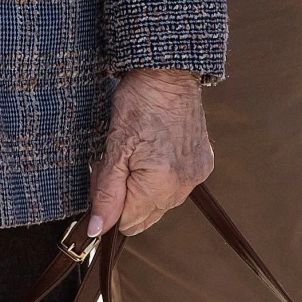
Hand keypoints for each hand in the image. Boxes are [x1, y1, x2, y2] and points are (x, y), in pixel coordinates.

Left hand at [89, 68, 211, 237]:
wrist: (169, 72)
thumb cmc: (139, 101)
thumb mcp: (114, 146)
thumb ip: (107, 193)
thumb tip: (98, 230)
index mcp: (161, 182)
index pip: (128, 221)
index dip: (110, 202)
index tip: (104, 174)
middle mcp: (184, 184)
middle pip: (145, 214)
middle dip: (127, 195)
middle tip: (118, 160)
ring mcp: (197, 175)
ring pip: (161, 202)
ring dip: (144, 187)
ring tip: (137, 152)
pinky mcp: (203, 164)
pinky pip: (177, 186)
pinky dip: (163, 177)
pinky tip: (155, 151)